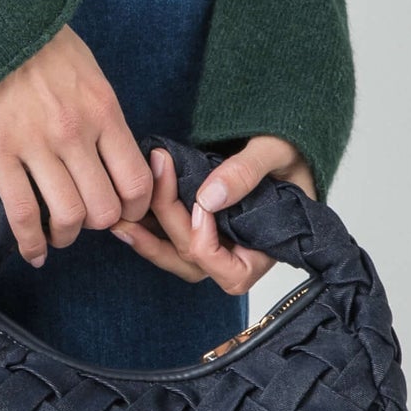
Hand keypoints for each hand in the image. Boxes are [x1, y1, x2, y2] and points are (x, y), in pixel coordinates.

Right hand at [0, 25, 154, 266]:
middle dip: (99, 226)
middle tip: (88, 222)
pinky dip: (30, 242)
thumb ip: (103, 118)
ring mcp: (36, 145)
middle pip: (104, 208)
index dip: (134, 209)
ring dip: (67, 236)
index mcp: (103, 112)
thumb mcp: (90, 76)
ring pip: (67, 216)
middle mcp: (75, 133)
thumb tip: (114, 159)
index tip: (123, 212)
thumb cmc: (41, 49)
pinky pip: (22, 212)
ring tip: (59, 235)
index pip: (135, 181)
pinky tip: (34, 252)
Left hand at [111, 134, 314, 298]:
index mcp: (267, 249)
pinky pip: (167, 239)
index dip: (208, 245)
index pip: (232, 273)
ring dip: (147, 237)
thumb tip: (207, 198)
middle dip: (170, 218)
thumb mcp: (276, 152)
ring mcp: (217, 243)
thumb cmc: (290, 147)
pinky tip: (124, 212)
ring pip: (175, 256)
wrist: (281, 136)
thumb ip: (246, 172)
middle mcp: (240, 254)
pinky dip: (146, 228)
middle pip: (195, 258)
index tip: (201, 204)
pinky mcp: (198, 227)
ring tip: (120, 214)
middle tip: (158, 167)